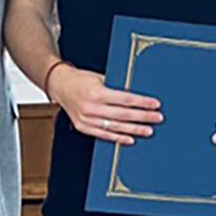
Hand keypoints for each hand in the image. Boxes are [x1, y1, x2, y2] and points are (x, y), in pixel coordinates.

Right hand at [47, 63, 162, 144]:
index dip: (142, 102)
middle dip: (143, 117)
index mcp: (96, 92)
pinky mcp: (82, 127)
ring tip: (148, 130)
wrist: (59, 84)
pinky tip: (130, 139)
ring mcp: (86, 119)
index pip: (125, 99)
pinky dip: (117, 138)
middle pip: (123, 114)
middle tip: (157, 118)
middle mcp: (91, 107)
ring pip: (115, 127)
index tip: (155, 104)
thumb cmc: (80, 78)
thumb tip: (136, 95)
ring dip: (134, 129)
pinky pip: (103, 135)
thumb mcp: (99, 77)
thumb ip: (115, 87)